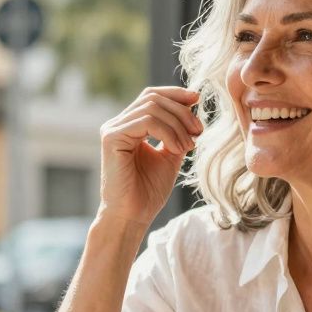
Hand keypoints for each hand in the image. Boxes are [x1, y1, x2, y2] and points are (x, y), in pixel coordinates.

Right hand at [98, 86, 202, 226]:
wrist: (133, 216)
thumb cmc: (148, 192)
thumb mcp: (170, 156)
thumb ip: (177, 132)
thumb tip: (192, 107)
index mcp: (129, 126)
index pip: (152, 96)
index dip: (176, 94)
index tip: (198, 101)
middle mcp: (118, 124)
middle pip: (153, 98)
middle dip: (182, 111)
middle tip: (199, 131)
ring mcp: (113, 130)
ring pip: (152, 107)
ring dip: (178, 125)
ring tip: (188, 146)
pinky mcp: (112, 138)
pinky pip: (147, 121)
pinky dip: (168, 132)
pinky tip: (176, 149)